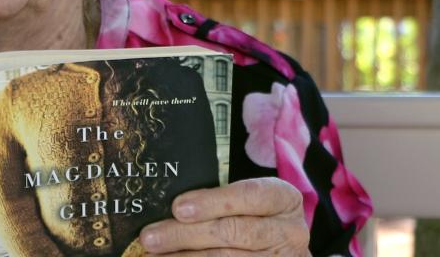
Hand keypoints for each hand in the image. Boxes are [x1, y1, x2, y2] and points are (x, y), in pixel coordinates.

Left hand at [138, 177, 309, 255]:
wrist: (279, 244)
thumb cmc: (253, 213)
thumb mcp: (247, 199)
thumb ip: (216, 199)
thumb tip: (169, 208)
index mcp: (283, 199)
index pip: (249, 196)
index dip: (212, 202)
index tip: (178, 208)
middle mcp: (289, 232)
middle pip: (234, 233)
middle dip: (186, 235)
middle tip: (150, 238)